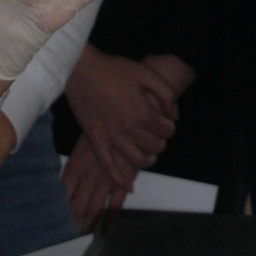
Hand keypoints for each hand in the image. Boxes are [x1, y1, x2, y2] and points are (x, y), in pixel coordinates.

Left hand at [63, 134, 128, 230]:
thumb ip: (75, 166)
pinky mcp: (122, 181)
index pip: (64, 191)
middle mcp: (89, 174)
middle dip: (71, 221)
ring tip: (81, 236)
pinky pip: (115, 204)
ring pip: (93, 207)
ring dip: (87, 223)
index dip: (60, 208)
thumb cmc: (104, 129)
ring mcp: (106, 179)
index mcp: (76, 164)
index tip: (55, 220)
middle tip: (66, 237)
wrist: (126, 121)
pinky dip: (109, 218)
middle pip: (76, 204)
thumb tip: (64, 185)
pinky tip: (103, 230)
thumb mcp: (84, 145)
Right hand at [66, 45, 179, 184]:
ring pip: (136, 159)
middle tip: (158, 135)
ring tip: (150, 154)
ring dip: (147, 159)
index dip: (169, 128)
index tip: (166, 123)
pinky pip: (109, 166)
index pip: (167, 131)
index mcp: (143, 112)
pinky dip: (120, 179)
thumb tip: (174, 115)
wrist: (81, 69)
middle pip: (155, 146)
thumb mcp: (146, 73)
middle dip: (161, 142)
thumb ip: (166, 94)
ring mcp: (111, 136)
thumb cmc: (114, 69)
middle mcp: (128, 128)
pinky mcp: (95, 140)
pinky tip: (129, 186)